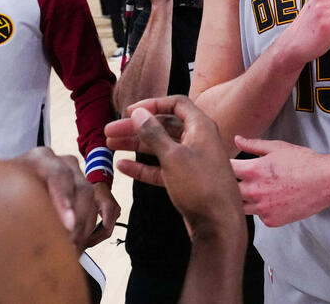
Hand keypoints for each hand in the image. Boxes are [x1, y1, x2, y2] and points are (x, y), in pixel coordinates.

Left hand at [11, 146, 98, 251]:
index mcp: (41, 158)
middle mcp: (62, 164)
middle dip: (77, 221)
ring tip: (70, 252)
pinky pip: (94, 211)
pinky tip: (74, 248)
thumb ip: (12, 204)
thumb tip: (21, 229)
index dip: (64, 200)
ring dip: (83, 229)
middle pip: (81, 189)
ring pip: (91, 201)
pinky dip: (86, 232)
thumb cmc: (4, 192)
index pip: (58, 174)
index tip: (67, 225)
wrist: (8, 190)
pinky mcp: (82, 192)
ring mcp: (75, 176)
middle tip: (69, 246)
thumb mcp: (3, 193)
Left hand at [84, 181, 120, 246]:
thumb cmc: (93, 188)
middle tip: (82, 246)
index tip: (83, 243)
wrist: (100, 182)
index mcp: (109, 206)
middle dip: (94, 240)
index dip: (94, 238)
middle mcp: (115, 210)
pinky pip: (107, 227)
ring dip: (95, 238)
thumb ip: (83, 212)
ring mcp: (116, 213)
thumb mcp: (86, 199)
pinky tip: (88, 236)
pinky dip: (97, 233)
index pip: (104, 229)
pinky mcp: (114, 215)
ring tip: (83, 243)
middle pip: (106, 232)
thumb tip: (74, 227)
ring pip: (107, 232)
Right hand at [105, 96, 243, 239]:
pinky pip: (161, 168)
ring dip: (136, 146)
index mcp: (201, 127)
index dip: (152, 104)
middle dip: (136, 127)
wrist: (219, 225)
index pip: (176, 104)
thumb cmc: (200, 186)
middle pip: (164, 126)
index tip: (130, 111)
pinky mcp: (186, 180)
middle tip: (110, 131)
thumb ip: (154, 133)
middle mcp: (198, 140)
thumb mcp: (173, 156)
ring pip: (160, 147)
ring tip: (111, 145)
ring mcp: (192, 160)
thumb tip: (139, 112)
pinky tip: (123, 167)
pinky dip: (144, 167)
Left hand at [230, 136, 329, 226]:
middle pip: (228, 191)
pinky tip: (272, 200)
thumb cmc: (303, 162)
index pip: (225, 169)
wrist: (326, 182)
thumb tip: (236, 139)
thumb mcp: (277, 147)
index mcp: (253, 170)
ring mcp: (262, 209)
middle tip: (239, 179)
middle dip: (230, 184)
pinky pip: (258, 216)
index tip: (226, 163)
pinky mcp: (271, 221)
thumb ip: (253, 145)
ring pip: (240, 207)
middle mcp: (254, 191)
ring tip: (257, 189)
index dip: (223, 165)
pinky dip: (261, 209)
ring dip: (243, 199)